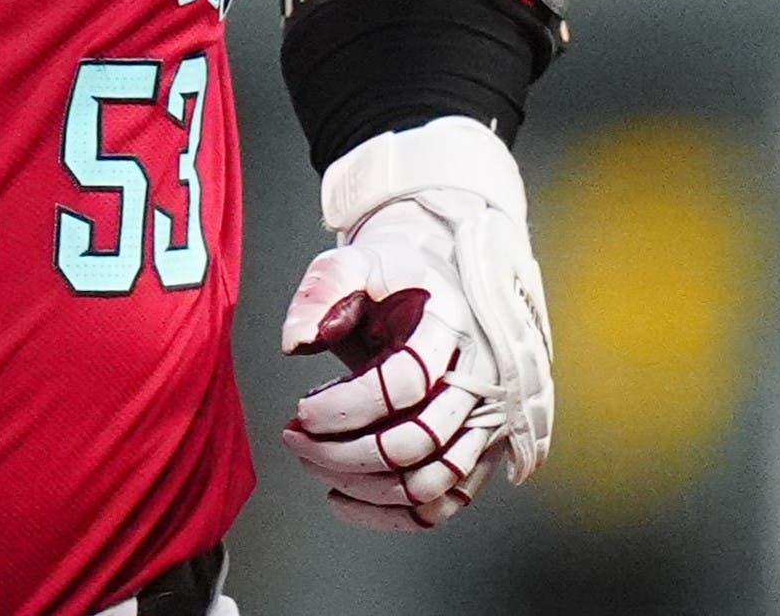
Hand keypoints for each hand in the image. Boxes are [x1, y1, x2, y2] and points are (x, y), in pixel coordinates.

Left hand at [280, 117, 552, 528]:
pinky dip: (394, 517)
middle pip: (416, 442)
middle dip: (344, 452)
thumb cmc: (391, 277)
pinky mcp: (478, 452)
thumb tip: (295, 342)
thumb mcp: (352, 261)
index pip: (404, 384)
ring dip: (364, 486)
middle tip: (296, 438)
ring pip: (430, 482)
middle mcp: (479, 379)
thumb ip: (320, 290)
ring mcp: (484, 421)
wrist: (436, 281)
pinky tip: (343, 497)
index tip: (299, 410)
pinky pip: (445, 505)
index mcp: (450, 327)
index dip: (345, 407)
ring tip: (315, 463)